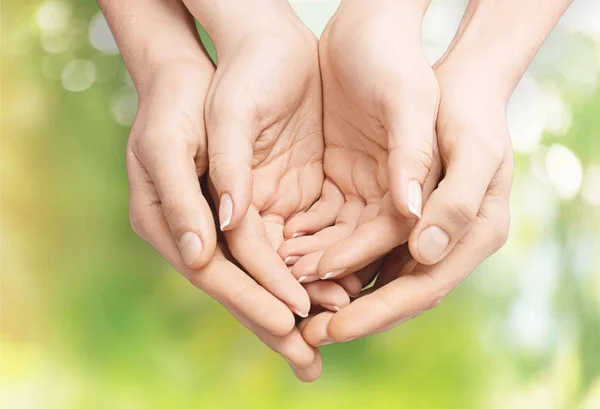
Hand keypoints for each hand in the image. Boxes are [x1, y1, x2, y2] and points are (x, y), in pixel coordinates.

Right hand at [100, 0, 341, 380]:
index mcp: (172, 221)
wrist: (215, 62)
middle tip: (310, 363)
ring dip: (303, 301)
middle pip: (247, 284)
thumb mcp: (170, 140)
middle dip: (279, 323)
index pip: (217, 272)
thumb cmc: (179, 99)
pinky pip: (292, 242)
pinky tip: (343, 285)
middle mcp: (205, 228)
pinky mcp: (269, 200)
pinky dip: (314, 265)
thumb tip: (204, 253)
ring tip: (336, 331)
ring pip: (274, 269)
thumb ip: (185, 196)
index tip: (291, 324)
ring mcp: (239, 216)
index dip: (254, 298)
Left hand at [309, 61, 513, 341]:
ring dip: (333, 288)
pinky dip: (328, 254)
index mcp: (472, 235)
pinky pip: (357, 240)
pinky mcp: (389, 210)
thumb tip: (426, 248)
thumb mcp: (471, 146)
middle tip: (305, 336)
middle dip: (349, 314)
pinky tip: (294, 262)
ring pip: (371, 270)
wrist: (453, 82)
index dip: (379, 310)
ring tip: (290, 302)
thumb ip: (454, 198)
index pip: (423, 286)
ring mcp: (414, 228)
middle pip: (394, 290)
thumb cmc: (469, 109)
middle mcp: (443, 240)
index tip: (336, 327)